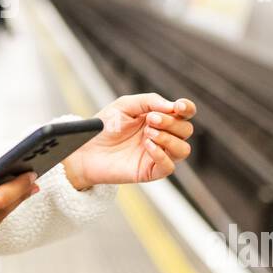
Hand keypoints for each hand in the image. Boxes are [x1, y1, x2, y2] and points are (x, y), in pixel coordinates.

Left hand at [61, 93, 196, 189]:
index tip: (178, 106)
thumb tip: (173, 106)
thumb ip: (149, 101)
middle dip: (171, 122)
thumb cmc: (104, 127)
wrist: (85, 149)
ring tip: (147, 133)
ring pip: (183, 149)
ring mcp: (158, 155)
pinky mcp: (150, 171)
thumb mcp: (125, 105)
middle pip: (186, 130)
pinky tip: (147, 145)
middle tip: (150, 120)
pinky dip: (161, 154)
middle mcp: (162, 136)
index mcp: (159, 118)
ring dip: (168, 138)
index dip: (187, 108)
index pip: (184, 113)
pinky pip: (169, 166)